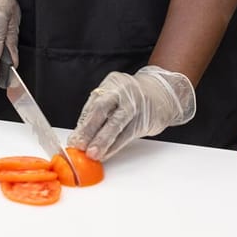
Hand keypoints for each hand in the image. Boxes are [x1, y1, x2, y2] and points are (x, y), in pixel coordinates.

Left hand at [67, 65, 195, 160]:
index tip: (74, 139)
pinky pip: (127, 135)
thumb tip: (79, 135)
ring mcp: (135, 105)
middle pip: (102, 110)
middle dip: (89, 130)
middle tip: (80, 145)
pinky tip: (106, 153)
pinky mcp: (145, 119)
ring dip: (102, 142)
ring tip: (92, 154)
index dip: (82, 124)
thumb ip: (97, 112)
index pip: (93, 104)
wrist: (162, 94)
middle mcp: (123, 92)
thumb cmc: (132, 97)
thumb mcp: (113, 96)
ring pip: (116, 124)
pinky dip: (115, 146)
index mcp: (112, 83)